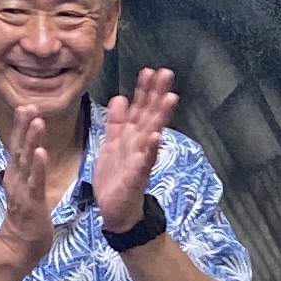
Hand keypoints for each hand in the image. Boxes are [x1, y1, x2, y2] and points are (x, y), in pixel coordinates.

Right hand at [0, 97, 59, 255]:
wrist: (20, 245)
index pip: (17, 145)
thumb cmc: (27, 215)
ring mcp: (23, 189)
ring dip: (31, 140)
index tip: (26, 106)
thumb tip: (31, 147)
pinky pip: (36, 182)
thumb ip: (27, 167)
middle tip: (28, 105)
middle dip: (23, 126)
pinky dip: (38, 167)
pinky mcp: (32, 202)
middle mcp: (16, 177)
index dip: (21, 126)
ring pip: (27, 161)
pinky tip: (41, 153)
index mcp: (16, 173)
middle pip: (18, 147)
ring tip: (37, 122)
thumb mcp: (25, 185)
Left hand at [93, 68, 176, 233]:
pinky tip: (156, 137)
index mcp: (131, 136)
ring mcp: (140, 159)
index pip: (140, 108)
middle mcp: (139, 144)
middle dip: (158, 95)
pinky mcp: (136, 177)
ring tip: (169, 99)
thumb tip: (120, 98)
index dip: (145, 90)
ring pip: (152, 133)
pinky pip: (145, 161)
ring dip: (161, 117)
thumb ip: (116, 123)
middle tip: (166, 73)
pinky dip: (150, 150)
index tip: (150, 70)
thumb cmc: (114, 178)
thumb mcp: (110, 145)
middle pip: (150, 115)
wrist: (114, 211)